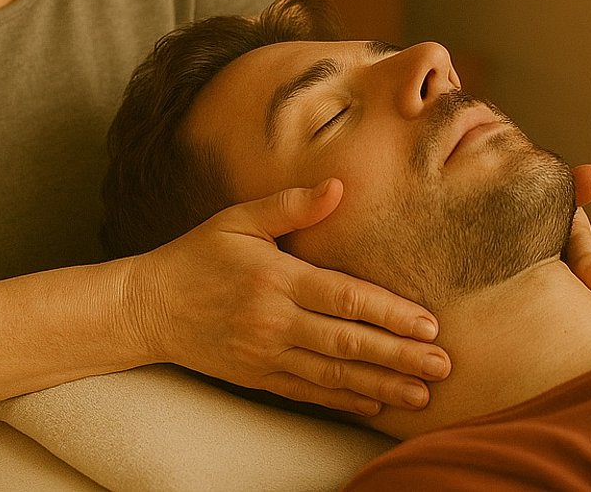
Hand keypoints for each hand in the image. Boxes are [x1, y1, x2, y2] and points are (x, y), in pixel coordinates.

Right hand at [125, 178, 450, 415]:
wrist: (146, 307)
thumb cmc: (196, 255)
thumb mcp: (238, 219)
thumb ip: (290, 206)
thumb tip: (337, 187)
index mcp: (276, 279)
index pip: (344, 299)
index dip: (389, 313)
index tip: (428, 324)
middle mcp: (274, 321)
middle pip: (348, 342)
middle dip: (400, 355)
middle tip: (443, 366)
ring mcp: (265, 354)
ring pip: (334, 374)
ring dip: (382, 384)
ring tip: (422, 392)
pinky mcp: (257, 377)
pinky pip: (308, 392)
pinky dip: (344, 400)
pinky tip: (376, 404)